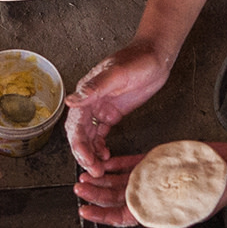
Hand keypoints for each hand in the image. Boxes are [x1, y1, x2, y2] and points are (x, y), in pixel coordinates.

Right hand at [65, 41, 173, 175]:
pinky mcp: (112, 112)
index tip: (87, 160)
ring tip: (99, 168)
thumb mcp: (116, 73)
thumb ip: (94, 88)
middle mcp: (90, 102)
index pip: (75, 124)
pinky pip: (101, 133)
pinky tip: (105, 156)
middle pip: (80, 134)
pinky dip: (100, 146)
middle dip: (84, 154)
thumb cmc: (138, 59)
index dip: (79, 145)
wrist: (156, 56)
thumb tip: (71, 101)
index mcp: (87, 92)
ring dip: (91, 153)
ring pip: (89, 136)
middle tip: (94, 170)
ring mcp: (101, 108)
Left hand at [74, 142, 226, 227]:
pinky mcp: (153, 163)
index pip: (120, 216)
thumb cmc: (211, 195)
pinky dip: (115, 163)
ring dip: (101, 179)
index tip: (84, 211)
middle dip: (95, 194)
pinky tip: (103, 163)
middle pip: (115, 198)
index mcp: (153, 211)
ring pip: (118, 181)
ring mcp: (148, 178)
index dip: (101, 215)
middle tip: (78, 188)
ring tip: (85, 175)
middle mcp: (147, 195)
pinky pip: (129, 164)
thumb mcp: (188, 216)